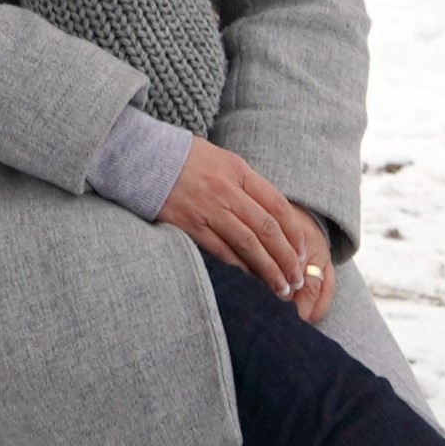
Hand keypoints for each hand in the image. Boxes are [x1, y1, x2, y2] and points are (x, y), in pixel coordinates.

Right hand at [159, 142, 334, 324]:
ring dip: (268, 269)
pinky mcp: (188, 224)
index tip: (303, 253)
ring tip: (280, 288)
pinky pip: (220, 250)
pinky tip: (251, 280)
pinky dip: (239, 267)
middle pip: (267, 229)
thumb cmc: (185, 159)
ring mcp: (207, 208)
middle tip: (297, 279)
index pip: (277, 205)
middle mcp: (226, 190)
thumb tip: (271, 216)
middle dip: (286, 258)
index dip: (294, 233)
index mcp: (239, 171)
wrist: (142, 157)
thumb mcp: (222, 160)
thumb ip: (246, 185)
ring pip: (247, 244)